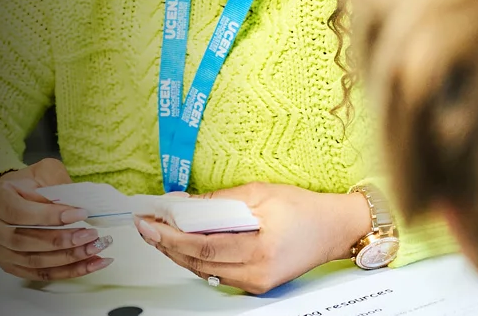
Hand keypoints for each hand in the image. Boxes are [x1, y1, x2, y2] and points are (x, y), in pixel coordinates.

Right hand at [0, 158, 114, 281]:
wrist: (14, 197)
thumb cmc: (28, 184)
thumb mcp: (41, 173)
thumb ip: (56, 186)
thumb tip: (79, 207)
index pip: (19, 212)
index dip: (49, 216)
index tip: (80, 213)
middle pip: (24, 240)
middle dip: (61, 241)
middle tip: (90, 235)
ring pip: (34, 261)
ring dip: (69, 258)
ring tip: (95, 249)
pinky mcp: (12, 266)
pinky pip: (42, 274)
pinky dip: (69, 271)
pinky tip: (91, 264)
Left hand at [134, 181, 370, 294]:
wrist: (332, 229)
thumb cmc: (302, 208)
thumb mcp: (259, 193)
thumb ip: (218, 201)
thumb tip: (182, 204)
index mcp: (259, 247)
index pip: (203, 245)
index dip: (171, 236)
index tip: (149, 223)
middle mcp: (257, 271)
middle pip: (199, 262)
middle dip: (166, 245)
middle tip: (145, 227)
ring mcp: (256, 282)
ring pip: (205, 271)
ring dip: (177, 253)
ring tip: (158, 234)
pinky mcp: (256, 284)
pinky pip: (217, 274)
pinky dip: (197, 259)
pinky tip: (182, 245)